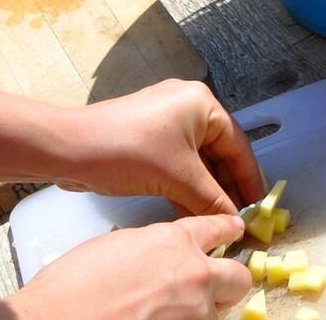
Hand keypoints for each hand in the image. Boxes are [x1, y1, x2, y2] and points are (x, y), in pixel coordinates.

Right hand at [0, 214, 250, 319]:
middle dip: (228, 280)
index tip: (234, 231)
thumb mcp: (116, 246)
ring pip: (217, 311)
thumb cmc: (71, 286)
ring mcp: (193, 312)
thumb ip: (151, 247)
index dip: (228, 230)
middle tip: (213, 285)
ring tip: (174, 313)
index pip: (218, 228)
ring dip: (201, 311)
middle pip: (238, 276)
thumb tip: (160, 255)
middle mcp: (194, 274)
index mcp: (175, 242)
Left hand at [54, 80, 264, 216]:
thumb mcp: (176, 177)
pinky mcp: (146, 138)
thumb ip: (211, 199)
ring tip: (215, 217)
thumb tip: (233, 220)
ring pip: (195, 160)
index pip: (237, 144)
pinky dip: (183, 185)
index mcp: (202, 104)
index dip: (248, 177)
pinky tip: (190, 210)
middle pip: (217, 152)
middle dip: (224, 185)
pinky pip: (175, 162)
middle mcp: (187, 107)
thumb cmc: (127, 151)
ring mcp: (165, 121)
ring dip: (204, 188)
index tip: (257, 204)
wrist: (69, 149)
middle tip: (236, 215)